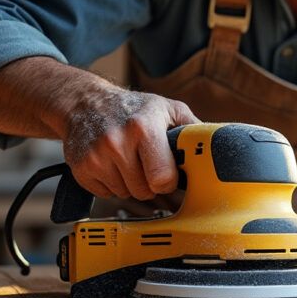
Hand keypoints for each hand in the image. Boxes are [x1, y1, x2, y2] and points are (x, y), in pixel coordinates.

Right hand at [62, 87, 199, 199]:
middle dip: (150, 182)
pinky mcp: (81, 169)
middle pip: (145, 191)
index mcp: (143, 128)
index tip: (167, 172)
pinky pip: (106, 194)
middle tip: (146, 162)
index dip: (168, 180)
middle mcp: (117, 142)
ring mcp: (96, 157)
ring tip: (128, 159)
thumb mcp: (167, 109)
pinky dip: (111, 184)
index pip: (163, 178)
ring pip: (126, 194)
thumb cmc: (132, 107)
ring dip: (131, 183)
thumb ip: (192, 129)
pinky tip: (111, 164)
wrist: (85, 102)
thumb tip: (216, 146)